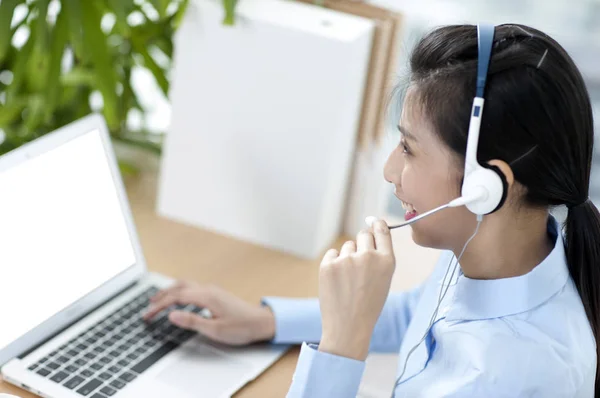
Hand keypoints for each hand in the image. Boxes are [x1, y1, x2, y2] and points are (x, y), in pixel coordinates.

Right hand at [143, 281, 274, 345]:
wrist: (261, 322)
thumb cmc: (242, 327)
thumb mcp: (215, 330)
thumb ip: (192, 321)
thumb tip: (172, 315)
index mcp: (207, 296)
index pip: (176, 297)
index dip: (159, 306)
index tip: (147, 314)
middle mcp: (209, 289)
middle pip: (179, 287)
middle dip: (161, 296)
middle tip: (148, 306)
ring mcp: (213, 290)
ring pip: (186, 284)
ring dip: (170, 291)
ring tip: (158, 299)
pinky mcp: (216, 293)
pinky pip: (193, 287)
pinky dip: (180, 291)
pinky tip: (179, 299)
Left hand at [318, 220, 394, 360]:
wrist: (348, 328)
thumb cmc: (368, 306)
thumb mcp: (384, 281)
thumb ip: (379, 257)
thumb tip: (370, 229)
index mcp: (387, 261)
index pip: (382, 231)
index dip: (377, 225)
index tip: (374, 222)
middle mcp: (368, 257)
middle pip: (363, 234)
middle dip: (361, 244)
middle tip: (358, 263)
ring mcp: (347, 260)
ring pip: (347, 247)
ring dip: (347, 258)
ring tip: (348, 281)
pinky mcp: (328, 264)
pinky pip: (332, 254)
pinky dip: (333, 264)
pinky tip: (337, 282)